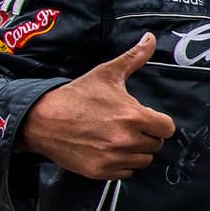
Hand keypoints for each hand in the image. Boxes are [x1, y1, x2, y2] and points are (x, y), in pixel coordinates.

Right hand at [17, 33, 175, 179]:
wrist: (42, 120)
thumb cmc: (77, 95)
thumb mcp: (107, 73)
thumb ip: (134, 58)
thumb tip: (150, 38)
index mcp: (133, 116)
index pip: (167, 128)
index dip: (159, 122)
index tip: (147, 118)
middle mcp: (126, 140)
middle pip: (156, 144)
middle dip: (147, 135)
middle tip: (128, 126)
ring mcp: (113, 158)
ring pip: (143, 160)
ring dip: (136, 151)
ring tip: (118, 137)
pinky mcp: (100, 171)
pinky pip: (126, 172)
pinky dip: (122, 164)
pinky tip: (109, 150)